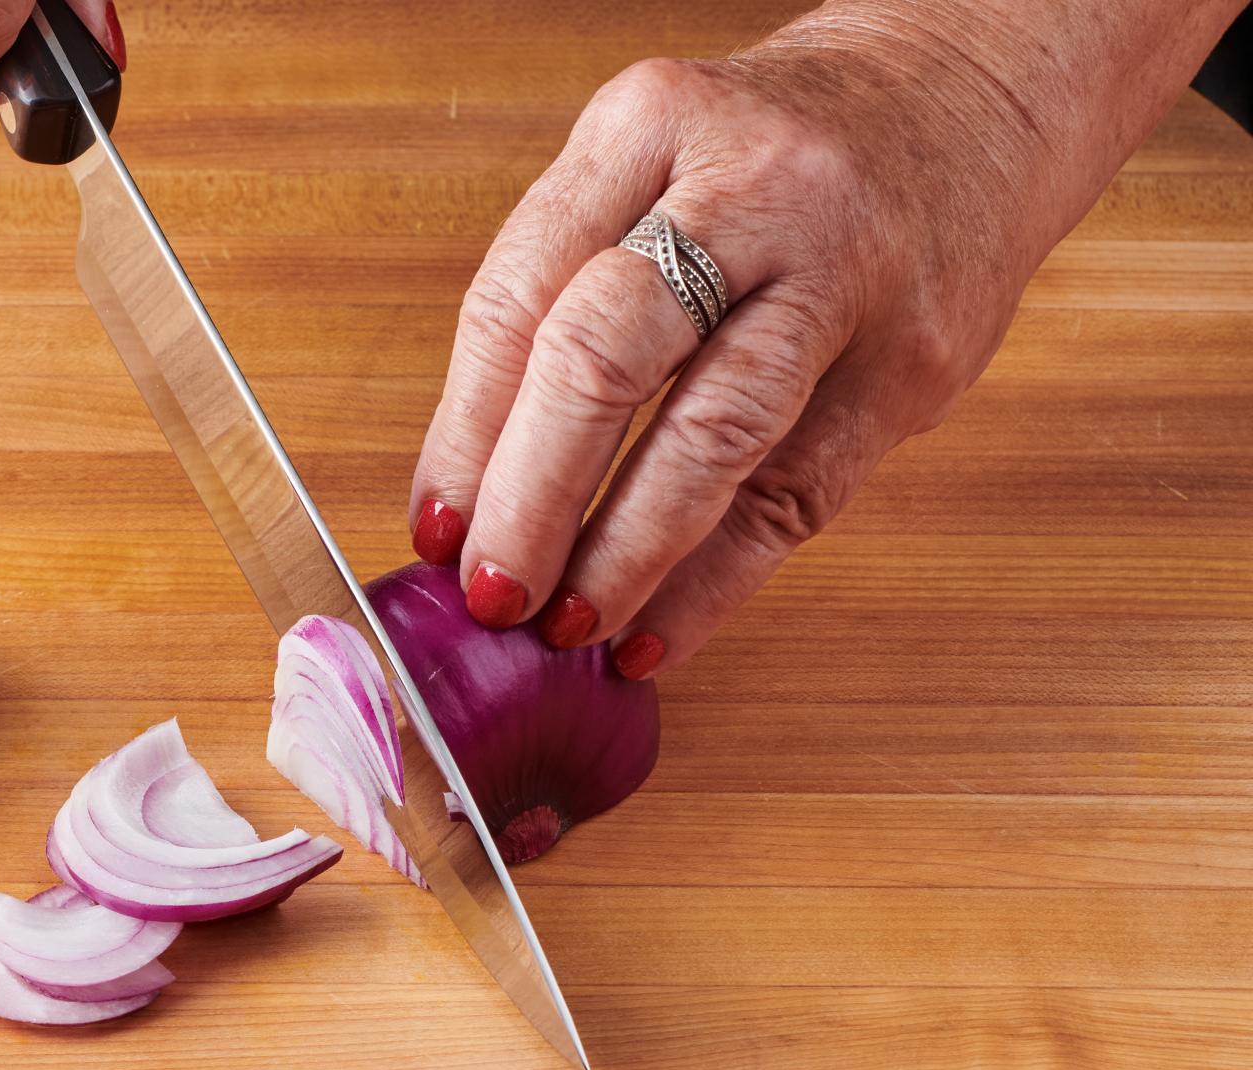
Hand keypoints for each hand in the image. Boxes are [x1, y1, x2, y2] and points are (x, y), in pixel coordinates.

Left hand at [407, 0, 1241, 678]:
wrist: (971, 97)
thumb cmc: (773, 159)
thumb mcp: (650, 170)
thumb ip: (563, 300)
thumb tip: (472, 493)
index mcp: (648, 126)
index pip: (523, 295)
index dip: (466, 432)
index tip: (436, 530)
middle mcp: (751, 189)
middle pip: (609, 355)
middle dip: (533, 496)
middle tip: (493, 593)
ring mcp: (846, 274)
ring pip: (715, 436)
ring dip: (626, 554)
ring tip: (569, 628)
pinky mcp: (915, 362)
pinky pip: (796, 497)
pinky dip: (714, 583)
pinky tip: (656, 632)